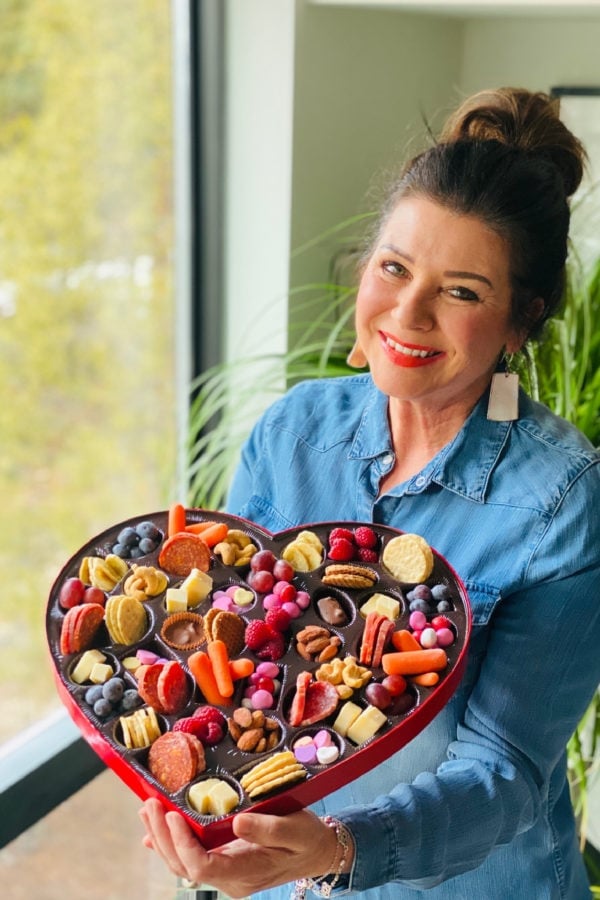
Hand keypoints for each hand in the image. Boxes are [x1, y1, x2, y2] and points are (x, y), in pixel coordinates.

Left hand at [139, 798, 345, 897]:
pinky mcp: (224, 863)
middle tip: (150, 804)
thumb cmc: (308, 840)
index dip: (183, 843)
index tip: (173, 815)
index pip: (202, 865)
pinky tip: (154, 833)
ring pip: (183, 863)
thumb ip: (268, 828)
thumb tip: (236, 822)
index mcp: (244, 873)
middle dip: (163, 836)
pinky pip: (191, 858)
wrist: (317, 853)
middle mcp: (229, 879)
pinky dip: (171, 844)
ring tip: (147, 810)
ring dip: (162, 838)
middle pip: (185, 865)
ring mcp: (225, 874)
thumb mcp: (295, 829)